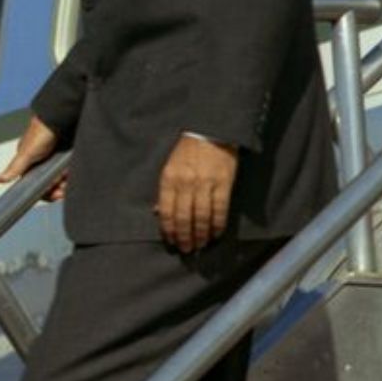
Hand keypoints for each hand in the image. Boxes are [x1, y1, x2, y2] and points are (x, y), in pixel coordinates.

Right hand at [0, 116, 67, 201]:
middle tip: (65, 185)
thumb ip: (15, 167)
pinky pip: (70, 170)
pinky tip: (73, 170)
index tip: (56, 194)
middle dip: (59, 187)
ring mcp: (55, 160)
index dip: (47, 193)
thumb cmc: (41, 131)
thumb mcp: (27, 152)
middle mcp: (42, 163)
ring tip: (69, 175)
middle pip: (51, 184)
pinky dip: (73, 172)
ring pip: (62, 178)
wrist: (60, 115)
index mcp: (29, 165)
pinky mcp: (66, 156)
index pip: (37, 187)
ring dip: (67, 181)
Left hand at [156, 135, 238, 252]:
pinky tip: (216, 233)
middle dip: (184, 237)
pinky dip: (217, 225)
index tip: (172, 242)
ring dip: (201, 235)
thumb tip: (157, 213)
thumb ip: (165, 191)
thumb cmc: (188, 152)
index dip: (169, 230)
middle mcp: (186, 183)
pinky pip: (220, 210)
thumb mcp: (170, 168)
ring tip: (201, 245)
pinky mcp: (223, 183)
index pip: (166, 212)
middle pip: (183, 218)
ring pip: (201, 217)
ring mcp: (205, 183)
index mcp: (169, 179)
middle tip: (187, 249)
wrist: (211, 131)